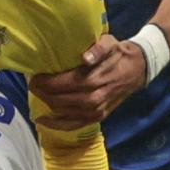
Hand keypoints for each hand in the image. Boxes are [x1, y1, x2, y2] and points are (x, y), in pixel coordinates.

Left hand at [28, 33, 145, 128]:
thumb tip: (86, 57)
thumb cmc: (118, 54)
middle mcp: (95, 98)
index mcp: (97, 79)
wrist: (137, 70)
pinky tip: (43, 121)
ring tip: (36, 96)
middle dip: (44, 93)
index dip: (47, 82)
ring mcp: (97, 110)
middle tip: (32, 84)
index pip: (66, 83)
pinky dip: (57, 125)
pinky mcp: (98, 117)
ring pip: (66, 112)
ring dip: (48, 105)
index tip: (34, 76)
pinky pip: (74, 125)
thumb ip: (98, 49)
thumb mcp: (110, 43)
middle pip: (62, 100)